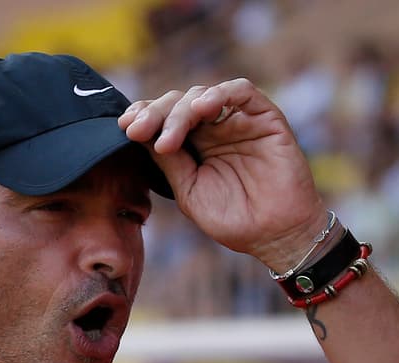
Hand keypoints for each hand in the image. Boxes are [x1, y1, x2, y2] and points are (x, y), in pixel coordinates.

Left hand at [118, 79, 328, 270]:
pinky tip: (201, 110)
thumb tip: (139, 134)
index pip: (163, 119)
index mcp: (193, 145)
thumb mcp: (189, 192)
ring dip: (179, 111)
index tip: (123, 128)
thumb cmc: (233, 219)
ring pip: (203, 95)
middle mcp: (214, 128)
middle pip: (177, 103)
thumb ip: (169, 162)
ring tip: (167, 138)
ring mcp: (238, 120)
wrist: (276, 236)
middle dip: (154, 114)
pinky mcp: (264, 116)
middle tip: (137, 131)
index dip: (143, 117)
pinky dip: (219, 94)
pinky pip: (241, 91)